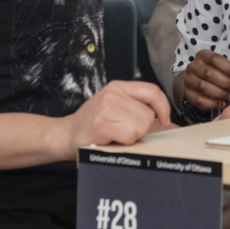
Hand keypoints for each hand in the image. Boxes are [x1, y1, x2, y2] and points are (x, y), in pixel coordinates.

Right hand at [58, 81, 172, 156]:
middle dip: (140, 128)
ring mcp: (107, 107)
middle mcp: (113, 94)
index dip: (163, 107)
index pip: (152, 91)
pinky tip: (111, 139)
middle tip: (122, 131)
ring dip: (132, 136)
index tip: (164, 120)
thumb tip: (160, 115)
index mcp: (118, 87)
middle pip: (148, 114)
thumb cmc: (92, 125)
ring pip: (141, 126)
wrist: (65, 135)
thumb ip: (134, 105)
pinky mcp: (102, 123)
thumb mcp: (113, 106)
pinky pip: (130, 135)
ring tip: (115, 135)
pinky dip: (124, 142)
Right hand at [180, 50, 229, 110]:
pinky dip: (212, 103)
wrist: (200, 82)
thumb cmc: (217, 72)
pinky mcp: (188, 93)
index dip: (228, 68)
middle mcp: (193, 66)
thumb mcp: (227, 66)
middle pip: (209, 73)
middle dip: (226, 82)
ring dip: (220, 93)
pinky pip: (199, 99)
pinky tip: (222, 104)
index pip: (214, 59)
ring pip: (204, 87)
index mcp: (203, 55)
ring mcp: (188, 80)